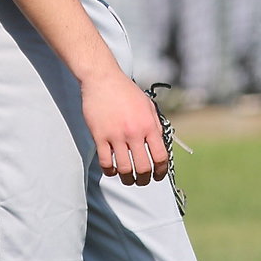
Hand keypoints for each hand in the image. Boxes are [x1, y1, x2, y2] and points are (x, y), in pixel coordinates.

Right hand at [81, 71, 168, 185]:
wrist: (102, 79)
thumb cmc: (126, 91)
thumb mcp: (148, 105)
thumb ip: (155, 126)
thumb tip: (160, 146)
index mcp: (149, 125)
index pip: (160, 157)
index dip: (161, 172)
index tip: (157, 176)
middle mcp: (134, 133)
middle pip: (143, 168)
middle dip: (144, 180)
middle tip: (142, 181)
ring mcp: (116, 135)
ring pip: (125, 169)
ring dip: (128, 179)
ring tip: (128, 179)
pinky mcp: (99, 136)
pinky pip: (106, 162)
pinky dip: (110, 171)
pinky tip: (112, 170)